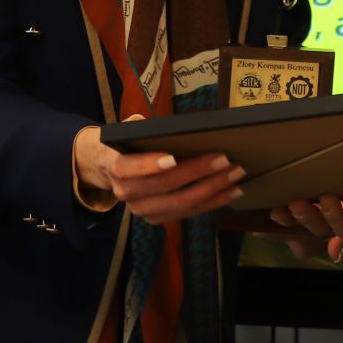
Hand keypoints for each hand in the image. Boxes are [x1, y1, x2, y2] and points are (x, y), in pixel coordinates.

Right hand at [72, 121, 243, 222]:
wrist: (107, 169)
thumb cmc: (125, 144)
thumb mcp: (124, 130)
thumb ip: (136, 126)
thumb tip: (151, 124)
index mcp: (114, 166)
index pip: (127, 168)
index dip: (149, 165)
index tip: (172, 157)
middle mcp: (126, 193)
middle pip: (164, 186)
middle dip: (197, 173)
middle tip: (224, 159)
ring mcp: (142, 210)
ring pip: (180, 203)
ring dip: (212, 190)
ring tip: (235, 175)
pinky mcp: (157, 218)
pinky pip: (188, 212)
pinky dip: (212, 202)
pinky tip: (231, 191)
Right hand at [265, 189, 342, 262]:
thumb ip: (330, 198)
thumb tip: (301, 207)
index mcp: (339, 218)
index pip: (308, 223)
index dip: (291, 221)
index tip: (274, 211)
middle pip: (323, 229)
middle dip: (308, 218)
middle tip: (295, 203)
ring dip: (334, 217)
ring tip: (326, 198)